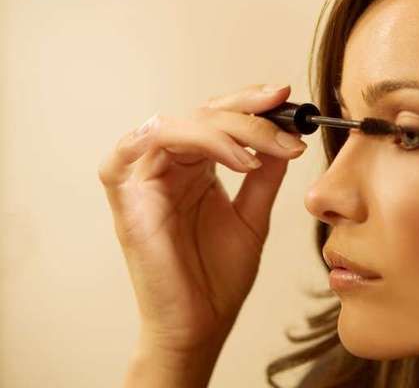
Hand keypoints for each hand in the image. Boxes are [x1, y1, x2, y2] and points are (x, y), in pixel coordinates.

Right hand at [98, 84, 306, 353]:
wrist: (201, 324)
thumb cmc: (219, 277)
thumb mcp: (253, 216)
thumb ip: (266, 176)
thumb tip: (288, 136)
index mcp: (196, 168)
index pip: (219, 119)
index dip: (251, 104)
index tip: (287, 99)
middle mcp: (169, 166)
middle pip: (201, 114)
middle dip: (247, 114)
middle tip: (284, 122)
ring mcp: (145, 178)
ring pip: (178, 125)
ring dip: (223, 130)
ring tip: (259, 155)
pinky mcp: (126, 195)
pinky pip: (134, 146)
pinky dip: (178, 138)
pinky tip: (223, 154)